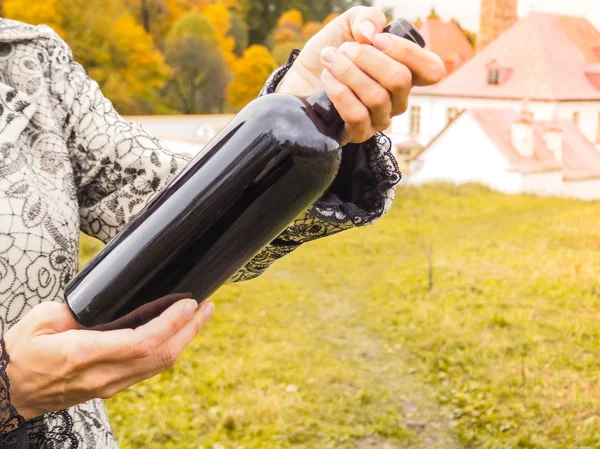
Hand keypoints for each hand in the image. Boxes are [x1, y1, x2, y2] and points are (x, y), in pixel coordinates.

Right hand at [5, 298, 213, 419]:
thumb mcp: (40, 321)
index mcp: (85, 355)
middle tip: (208, 308)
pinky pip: (148, 370)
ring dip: (184, 341)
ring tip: (200, 317)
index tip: (189, 304)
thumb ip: (76, 310)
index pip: (142, 342)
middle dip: (190, 331)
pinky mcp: (110, 387)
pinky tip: (176, 335)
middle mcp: (104, 375)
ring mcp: (109, 385)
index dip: (171, 324)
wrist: (9, 392)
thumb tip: (107, 301)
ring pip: (158, 366)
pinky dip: (168, 350)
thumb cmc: (21, 353)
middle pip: (161, 357)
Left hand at [276, 7, 444, 143]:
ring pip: (377, 97)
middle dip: (367, 57)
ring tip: (329, 59)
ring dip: (348, 72)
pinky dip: (340, 92)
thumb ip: (367, 17)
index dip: (407, 52)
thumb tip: (370, 33)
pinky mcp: (358, 134)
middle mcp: (397, 100)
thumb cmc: (329, 54)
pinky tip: (328, 79)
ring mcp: (379, 119)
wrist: (298, 78)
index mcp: (404, 72)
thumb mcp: (348, 25)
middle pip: (400, 80)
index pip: (431, 70)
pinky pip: (358, 116)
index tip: (377, 39)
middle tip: (344, 49)